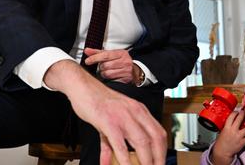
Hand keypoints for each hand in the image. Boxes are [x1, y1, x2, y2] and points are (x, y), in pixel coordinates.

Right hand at [44, 60, 165, 164]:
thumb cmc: (97, 102)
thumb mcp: (110, 121)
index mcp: (139, 110)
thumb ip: (112, 144)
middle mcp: (135, 112)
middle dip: (158, 159)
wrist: (82, 86)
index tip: (160, 162)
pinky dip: (124, 159)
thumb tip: (110, 162)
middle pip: (155, 139)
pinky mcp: (108, 121)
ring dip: (145, 161)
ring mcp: (123, 116)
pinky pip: (120, 144)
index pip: (159, 133)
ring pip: (142, 142)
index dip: (162, 151)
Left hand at [84, 48, 134, 83]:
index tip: (87, 61)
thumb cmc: (120, 62)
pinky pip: (111, 80)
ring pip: (107, 74)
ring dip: (104, 73)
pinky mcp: (125, 79)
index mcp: (121, 53)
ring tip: (108, 71)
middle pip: (105, 65)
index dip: (95, 58)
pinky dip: (109, 79)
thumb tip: (87, 50)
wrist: (135, 72)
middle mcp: (125, 61)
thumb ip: (98, 53)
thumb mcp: (111, 55)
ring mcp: (126, 71)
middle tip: (103, 66)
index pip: (105, 55)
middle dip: (101, 67)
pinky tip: (112, 76)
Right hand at [211, 111, 244, 164]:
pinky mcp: (243, 142)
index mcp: (226, 127)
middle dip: (244, 114)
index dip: (235, 112)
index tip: (238, 111)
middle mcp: (233, 130)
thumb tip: (231, 121)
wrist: (222, 152)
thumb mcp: (222, 131)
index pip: (232, 116)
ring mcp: (238, 136)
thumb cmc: (221, 142)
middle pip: (240, 119)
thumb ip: (227, 126)